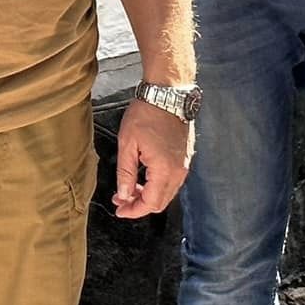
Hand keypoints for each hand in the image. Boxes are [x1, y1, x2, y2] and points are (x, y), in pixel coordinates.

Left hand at [113, 100, 192, 218]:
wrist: (167, 93)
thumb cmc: (146, 114)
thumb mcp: (127, 143)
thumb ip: (125, 173)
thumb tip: (124, 195)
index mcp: (164, 170)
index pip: (151, 203)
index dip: (133, 211)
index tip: (119, 210)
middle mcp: (179, 171)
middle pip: (160, 202)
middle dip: (139, 204)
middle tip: (120, 200)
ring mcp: (184, 164)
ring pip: (167, 192)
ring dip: (148, 195)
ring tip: (128, 188)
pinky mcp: (185, 156)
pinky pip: (172, 180)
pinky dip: (157, 184)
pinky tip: (142, 177)